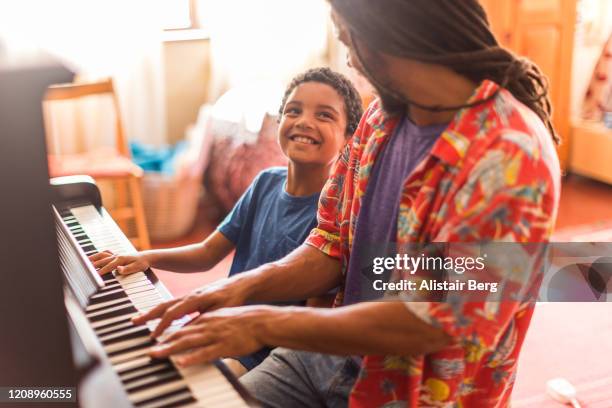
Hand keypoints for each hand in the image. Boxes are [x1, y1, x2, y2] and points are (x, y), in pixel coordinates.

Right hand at [89, 250, 149, 275]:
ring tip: (85, 260)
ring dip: (94, 257)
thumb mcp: (137, 267)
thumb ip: (127, 269)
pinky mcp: (116, 255)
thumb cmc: (142, 263)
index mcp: (121, 259)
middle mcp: (117, 256)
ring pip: (103, 255)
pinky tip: (95, 257)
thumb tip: (118, 269)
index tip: (95, 275)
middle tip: (86, 269)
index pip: (109, 266)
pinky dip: (99, 255)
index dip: (102, 271)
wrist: (145, 257)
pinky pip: (106, 254)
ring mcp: (116, 255)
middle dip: (94, 265)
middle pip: (103, 260)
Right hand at [132, 277, 249, 337]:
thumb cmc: (233, 297)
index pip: (173, 312)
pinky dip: (163, 310)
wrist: (242, 284)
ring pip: (168, 303)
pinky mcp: (194, 296)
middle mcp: (190, 295)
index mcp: (196, 298)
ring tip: (140, 319)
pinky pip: (174, 303)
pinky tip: (160, 316)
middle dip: (148, 314)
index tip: (154, 336)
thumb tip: (187, 329)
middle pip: (165, 305)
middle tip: (134, 322)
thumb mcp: (221, 310)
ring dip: (153, 311)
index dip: (163, 325)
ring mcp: (191, 294)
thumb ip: (204, 318)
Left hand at [149, 306, 274, 365]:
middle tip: (148, 349)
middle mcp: (207, 324)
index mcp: (205, 317)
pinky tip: (182, 362)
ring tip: (156, 354)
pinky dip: (193, 357)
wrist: (261, 320)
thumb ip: (206, 324)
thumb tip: (194, 331)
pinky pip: (206, 352)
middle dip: (162, 341)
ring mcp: (215, 334)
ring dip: (171, 348)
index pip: (181, 325)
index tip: (153, 339)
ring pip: (189, 342)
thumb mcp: (221, 317)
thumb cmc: (242, 320)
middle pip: (180, 333)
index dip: (166, 331)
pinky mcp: (225, 345)